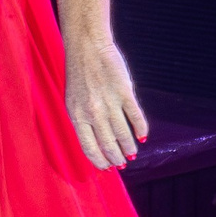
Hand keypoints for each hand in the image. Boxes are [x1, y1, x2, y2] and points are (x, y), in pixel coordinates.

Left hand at [63, 33, 148, 169]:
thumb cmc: (79, 75)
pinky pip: (135, 116)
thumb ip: (82, 120)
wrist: (88, 48)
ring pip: (123, 133)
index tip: (106, 168)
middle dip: (116, 158)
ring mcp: (110, 102)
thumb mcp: (73, 100)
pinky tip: (142, 136)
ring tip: (132, 154)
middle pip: (108, 144)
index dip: (99, 160)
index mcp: (76, 115)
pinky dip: (140, 129)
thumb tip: (95, 143)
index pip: (89, 147)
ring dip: (128, 147)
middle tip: (122, 164)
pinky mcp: (125, 92)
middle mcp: (93, 112)